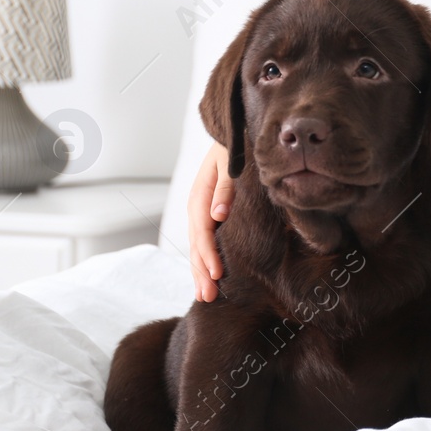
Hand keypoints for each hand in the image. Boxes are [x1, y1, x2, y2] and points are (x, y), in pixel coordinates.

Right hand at [188, 141, 232, 301]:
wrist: (232, 134)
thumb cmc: (234, 147)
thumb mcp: (230, 162)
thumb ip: (225, 187)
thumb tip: (218, 215)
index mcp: (200, 194)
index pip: (203, 231)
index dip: (209, 253)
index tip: (217, 274)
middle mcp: (198, 207)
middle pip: (196, 244)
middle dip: (201, 271)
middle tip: (208, 297)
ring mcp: (202, 213)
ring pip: (197, 247)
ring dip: (200, 271)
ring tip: (205, 296)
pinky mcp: (210, 216)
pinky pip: (204, 242)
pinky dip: (204, 261)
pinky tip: (207, 277)